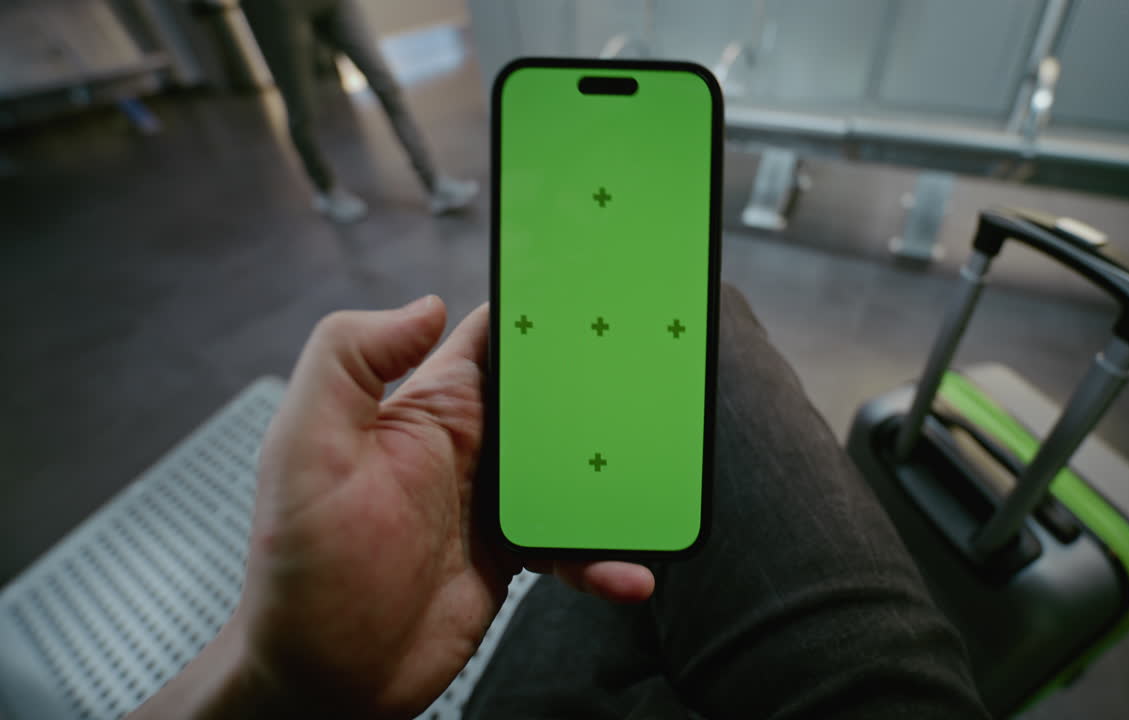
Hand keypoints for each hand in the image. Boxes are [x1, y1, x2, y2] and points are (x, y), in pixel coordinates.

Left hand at [129, 296, 652, 719]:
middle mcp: (468, 449)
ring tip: (657, 486)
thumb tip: (426, 304)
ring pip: (576, 469)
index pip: (490, 339)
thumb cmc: (299, 569)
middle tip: (658, 381)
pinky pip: (573, 543)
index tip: (595, 292)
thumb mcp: (304, 447)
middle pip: (552, 400)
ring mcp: (494, 505)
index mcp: (426, 409)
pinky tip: (628, 571)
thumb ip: (350, 359)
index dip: (538, 311)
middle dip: (602, 386)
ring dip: (616, 474)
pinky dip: (604, 554)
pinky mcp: (513, 556)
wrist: (324, 678)